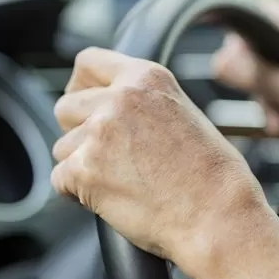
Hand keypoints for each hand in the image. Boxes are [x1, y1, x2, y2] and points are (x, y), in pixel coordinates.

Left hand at [51, 47, 278, 278]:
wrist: (217, 216)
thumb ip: (146, 104)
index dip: (82, 87)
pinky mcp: (85, 170)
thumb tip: (114, 110)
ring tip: (122, 182)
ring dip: (81, 165)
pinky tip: (113, 199)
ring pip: (62, 147)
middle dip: (77, 131)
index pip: (88, 62)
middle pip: (66, 106)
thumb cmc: (214, 178)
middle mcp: (120, 98)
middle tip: (104, 154)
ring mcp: (100, 133)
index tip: (84, 104)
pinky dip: (78, 193)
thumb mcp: (185, 115)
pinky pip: (60, 179)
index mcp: (148, 78)